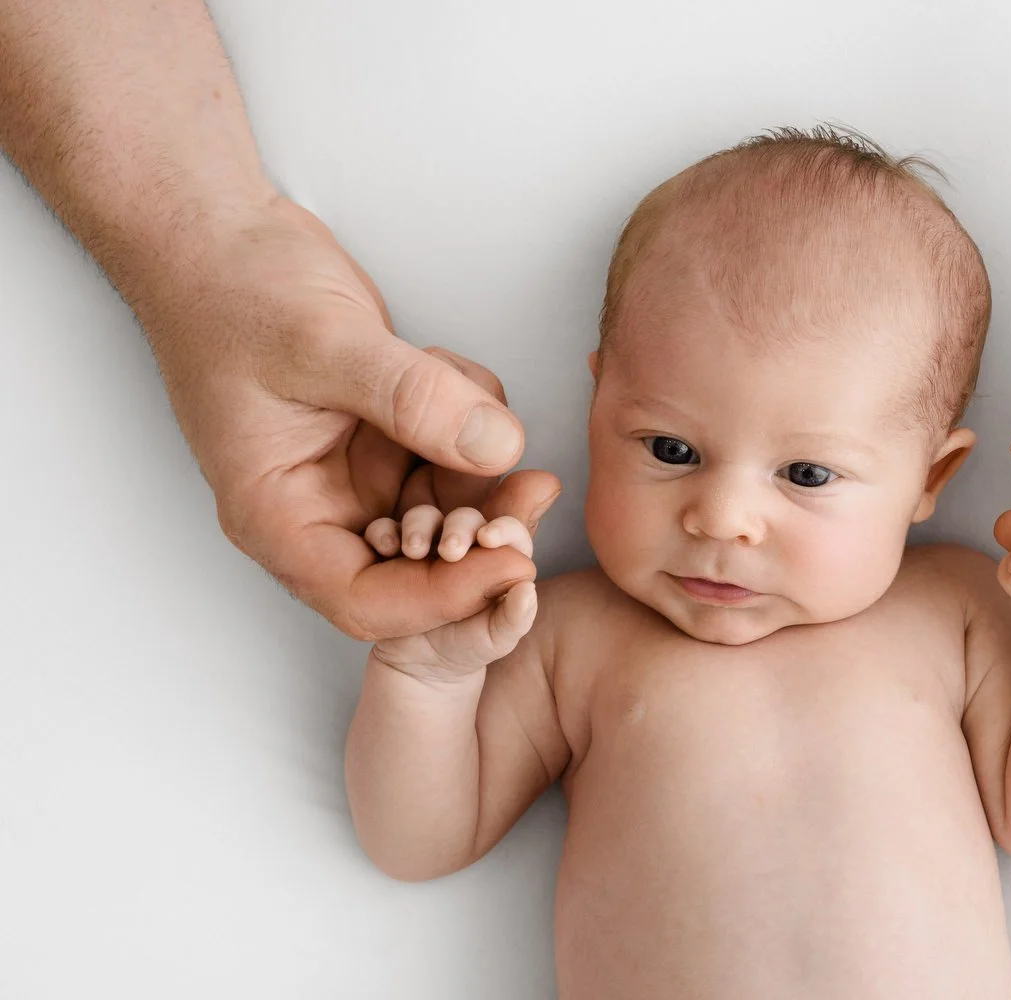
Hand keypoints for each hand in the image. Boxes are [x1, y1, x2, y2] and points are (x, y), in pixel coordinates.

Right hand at [133, 197, 559, 639]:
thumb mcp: (325, 343)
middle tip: (536, 490)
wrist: (220, 232)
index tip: (513, 563)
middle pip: (419, 565)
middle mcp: (319, 506)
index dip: (444, 596)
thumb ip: (412, 399)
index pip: (366, 599)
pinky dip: (470, 418)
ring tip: (493, 410)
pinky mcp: (386, 433)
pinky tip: (454, 371)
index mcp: (278, 514)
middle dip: (482, 534)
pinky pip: (450, 450)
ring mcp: (356, 470)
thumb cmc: (232, 289)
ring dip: (484, 471)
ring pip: (447, 505)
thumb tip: (498, 449)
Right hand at [368, 510, 538, 682]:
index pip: (509, 532)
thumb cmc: (468, 647)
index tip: (488, 538)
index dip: (503, 529)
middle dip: (459, 527)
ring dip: (419, 526)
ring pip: (425, 516)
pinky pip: (385, 530)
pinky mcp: (394, 551)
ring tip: (412, 551)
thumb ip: (515, 618)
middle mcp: (465, 545)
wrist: (421, 666)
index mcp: (498, 560)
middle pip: (466, 518)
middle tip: (449, 551)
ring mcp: (428, 545)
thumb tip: (528, 590)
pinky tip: (384, 548)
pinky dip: (383, 532)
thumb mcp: (495, 639)